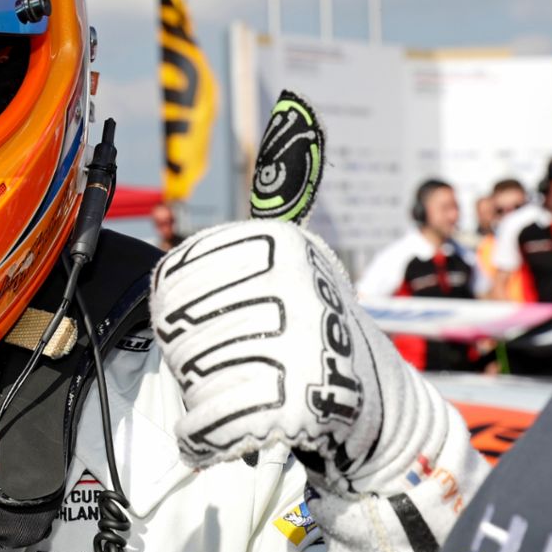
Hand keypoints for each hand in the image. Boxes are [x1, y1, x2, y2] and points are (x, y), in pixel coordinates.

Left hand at [151, 91, 437, 494]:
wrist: (379, 412)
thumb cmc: (318, 333)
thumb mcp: (293, 259)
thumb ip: (283, 194)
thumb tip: (295, 111)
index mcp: (275, 243)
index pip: (173, 286)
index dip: (179, 322)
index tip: (207, 335)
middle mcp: (287, 281)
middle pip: (182, 335)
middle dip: (195, 368)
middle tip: (232, 375)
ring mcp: (297, 338)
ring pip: (196, 379)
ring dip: (205, 405)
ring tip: (240, 401)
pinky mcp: (299, 398)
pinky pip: (212, 422)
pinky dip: (208, 440)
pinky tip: (226, 437)